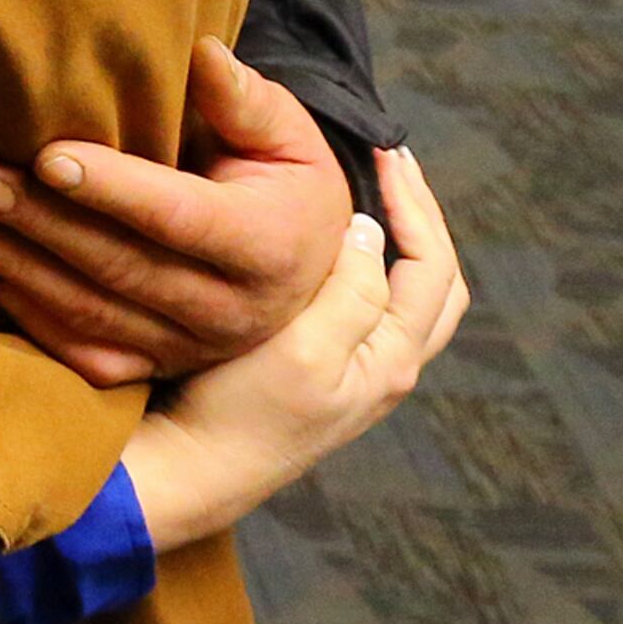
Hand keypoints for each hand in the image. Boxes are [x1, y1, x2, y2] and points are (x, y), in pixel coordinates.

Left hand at [0, 38, 351, 386]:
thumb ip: (244, 99)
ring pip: (97, 313)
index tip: (46, 156)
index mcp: (267, 244)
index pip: (177, 216)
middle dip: (44, 224)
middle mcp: (232, 310)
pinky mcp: (163, 370)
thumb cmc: (287, 185)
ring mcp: (194, 349)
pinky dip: (39, 323)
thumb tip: (201, 52)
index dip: (112, 189)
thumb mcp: (287, 136)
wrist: (310, 272)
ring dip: (24, 269)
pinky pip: (93, 356)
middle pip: (123, 266)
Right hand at [118, 148, 467, 548]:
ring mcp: (354, 374)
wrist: (190, 470)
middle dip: (420, 217)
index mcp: (392, 359)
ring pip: (400, 296)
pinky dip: (360, 263)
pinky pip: (363, 307)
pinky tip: (323, 240)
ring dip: (394, 239)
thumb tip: (370, 231)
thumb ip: (349, 292)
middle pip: (433, 281)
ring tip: (366, 190)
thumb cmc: (240, 416)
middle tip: (390, 163)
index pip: (433, 265)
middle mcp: (384, 368)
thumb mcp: (303, 350)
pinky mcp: (319, 374)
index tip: (384, 153)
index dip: (415, 203)